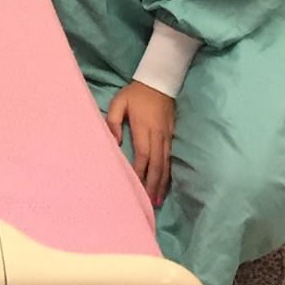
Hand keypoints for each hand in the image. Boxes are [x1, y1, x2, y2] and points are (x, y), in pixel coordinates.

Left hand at [106, 80, 175, 206]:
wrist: (159, 82)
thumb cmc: (135, 93)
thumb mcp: (118, 102)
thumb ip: (112, 121)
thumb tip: (115, 142)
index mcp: (144, 127)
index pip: (143, 155)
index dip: (140, 172)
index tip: (136, 188)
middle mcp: (158, 135)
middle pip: (156, 164)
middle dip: (153, 184)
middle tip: (148, 203)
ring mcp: (166, 136)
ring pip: (165, 164)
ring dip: (161, 183)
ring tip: (157, 200)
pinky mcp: (171, 136)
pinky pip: (169, 158)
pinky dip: (167, 173)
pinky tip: (164, 184)